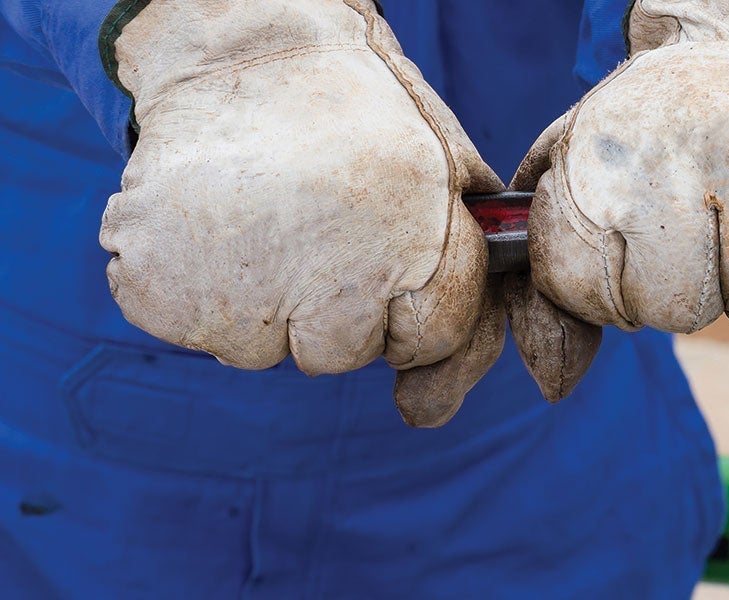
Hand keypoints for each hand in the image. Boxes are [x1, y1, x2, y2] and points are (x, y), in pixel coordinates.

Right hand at [99, 0, 595, 424]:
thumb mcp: (442, 164)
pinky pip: (193, 327)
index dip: (410, 308)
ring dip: (260, 304)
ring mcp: (243, 297)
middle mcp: (333, 285)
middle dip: (332, 310)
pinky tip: (212, 228)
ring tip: (259, 221)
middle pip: (342, 355)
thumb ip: (467, 262)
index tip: (383, 266)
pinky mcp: (164, 294)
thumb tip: (452, 381)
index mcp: (413, 250)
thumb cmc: (354, 108)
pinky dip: (196, 291)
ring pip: (262, 350)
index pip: (429, 341)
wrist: (241, 48)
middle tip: (312, 232)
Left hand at [522, 0, 728, 332]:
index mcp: (605, 160)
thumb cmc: (669, 125)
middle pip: (678, 311)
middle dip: (694, 284)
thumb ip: (557, 277)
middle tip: (710, 220)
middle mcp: (685, 163)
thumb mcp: (585, 170)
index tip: (636, 240)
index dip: (611, 283)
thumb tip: (556, 380)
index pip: (584, 291)